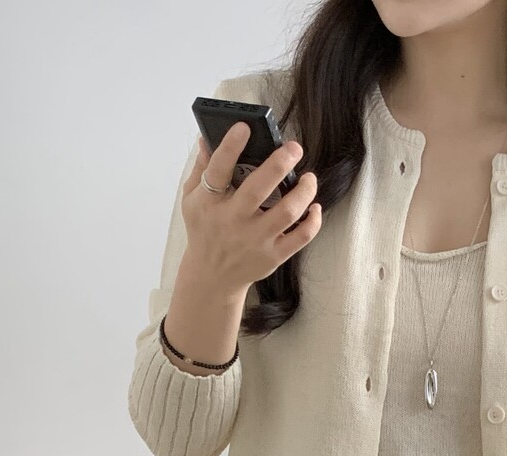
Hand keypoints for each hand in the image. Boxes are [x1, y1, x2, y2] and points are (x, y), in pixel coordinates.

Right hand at [181, 123, 322, 296]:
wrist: (212, 276)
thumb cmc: (205, 231)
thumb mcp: (192, 200)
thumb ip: (201, 169)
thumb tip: (206, 138)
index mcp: (211, 203)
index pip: (218, 170)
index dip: (230, 146)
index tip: (245, 127)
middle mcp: (234, 221)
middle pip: (259, 189)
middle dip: (279, 163)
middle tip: (294, 148)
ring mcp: (255, 240)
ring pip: (287, 211)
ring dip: (304, 191)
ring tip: (309, 178)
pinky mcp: (273, 256)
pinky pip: (301, 237)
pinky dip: (313, 220)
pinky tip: (314, 206)